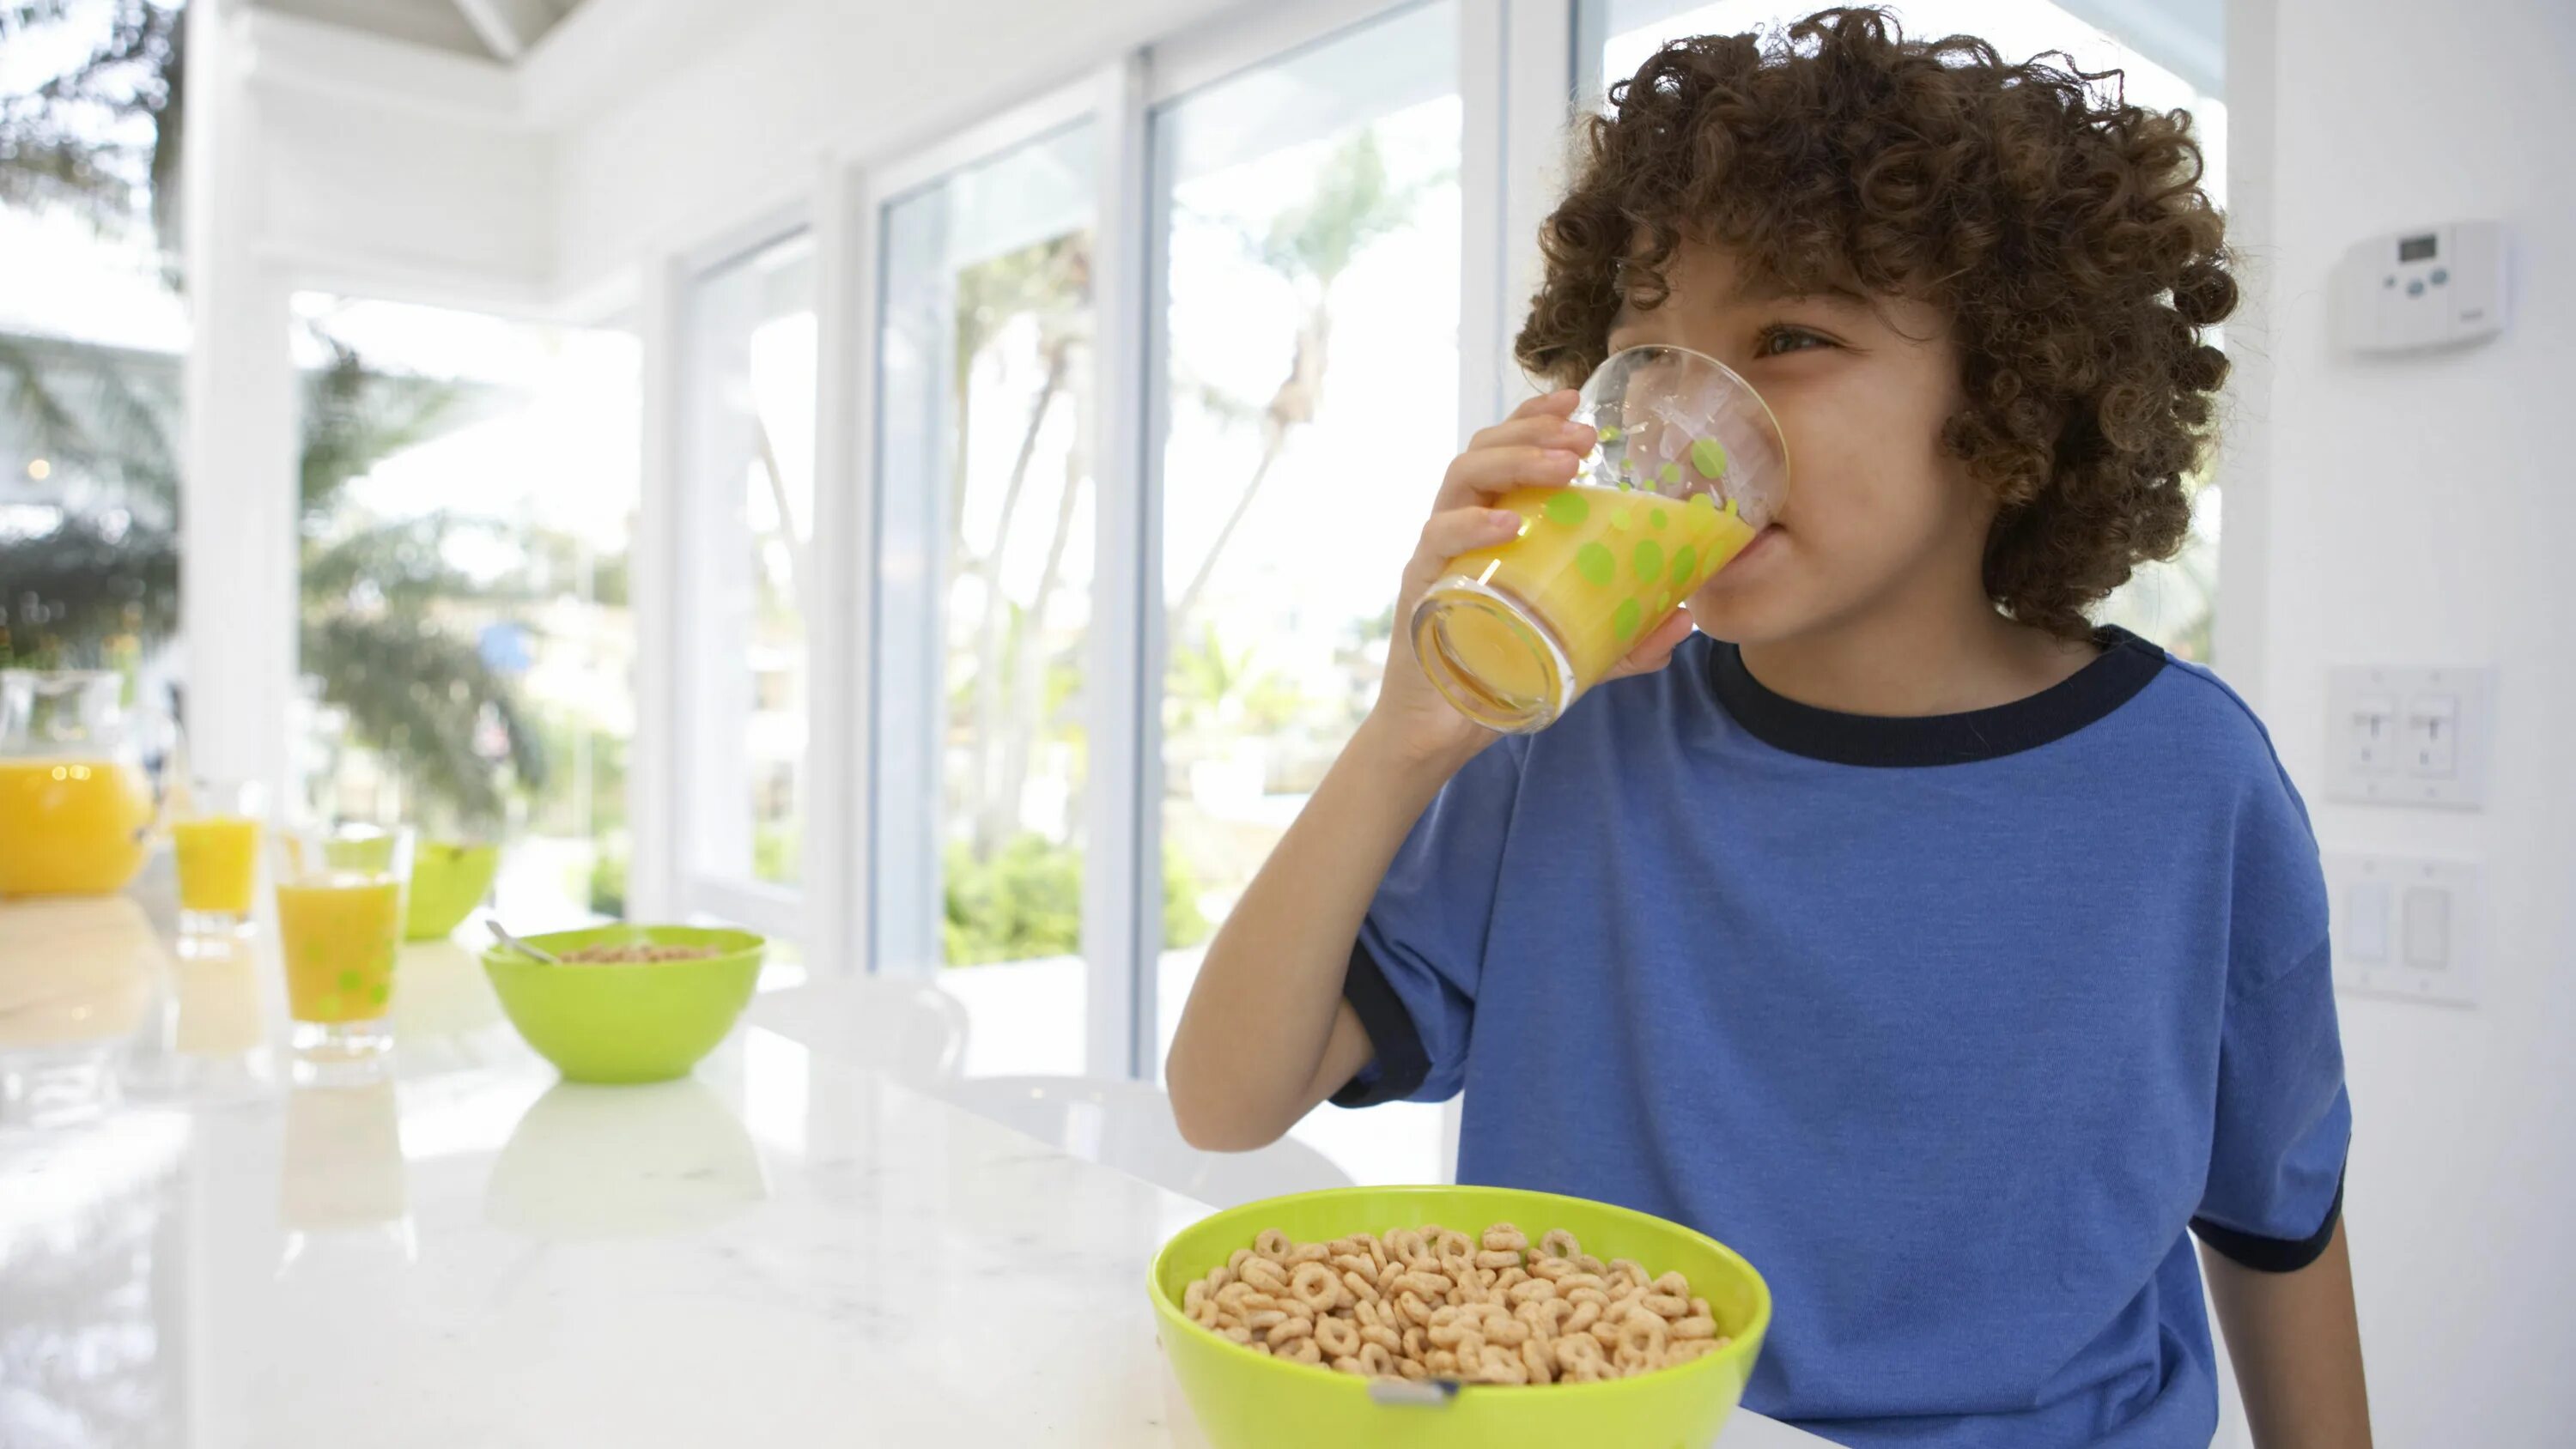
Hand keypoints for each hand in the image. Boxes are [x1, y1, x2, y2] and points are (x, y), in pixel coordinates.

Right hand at [1367, 389, 1698, 768]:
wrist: (1441, 733)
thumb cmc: (1500, 677)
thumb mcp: (1576, 654)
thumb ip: (1625, 639)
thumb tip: (1686, 620)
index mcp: (1488, 528)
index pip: (1504, 452)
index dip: (1535, 418)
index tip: (1578, 399)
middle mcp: (1458, 530)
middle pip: (1483, 451)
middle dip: (1533, 431)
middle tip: (1585, 435)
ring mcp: (1437, 556)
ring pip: (1459, 479)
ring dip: (1512, 460)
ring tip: (1562, 464)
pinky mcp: (1420, 588)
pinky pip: (1437, 540)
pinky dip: (1470, 525)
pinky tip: (1509, 522)